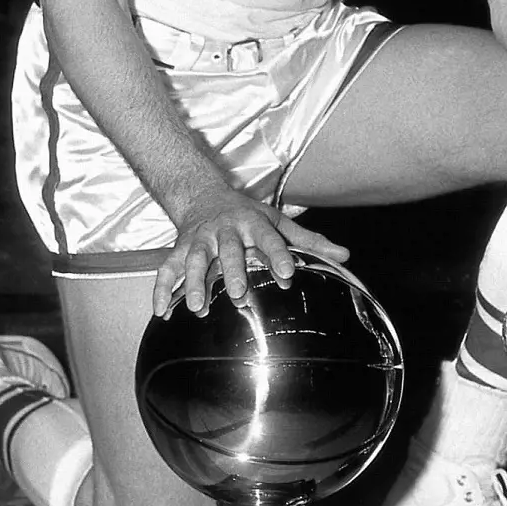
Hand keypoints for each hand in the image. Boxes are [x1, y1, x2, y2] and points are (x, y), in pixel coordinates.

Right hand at [152, 186, 349, 318]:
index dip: (278, 255)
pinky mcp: (180, 249)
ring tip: (197, 307)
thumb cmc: (247, 214)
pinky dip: (161, 289)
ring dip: (194, 283)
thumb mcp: (278, 222)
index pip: (269, 238)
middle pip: (229, 250)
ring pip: (194, 260)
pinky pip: (167, 269)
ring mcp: (200, 240)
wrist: (202, 193)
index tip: (288, 274)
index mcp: (253, 222)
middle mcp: (225, 230)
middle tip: (239, 295)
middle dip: (233, 271)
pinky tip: (162, 312)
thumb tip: (344, 256)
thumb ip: (309, 241)